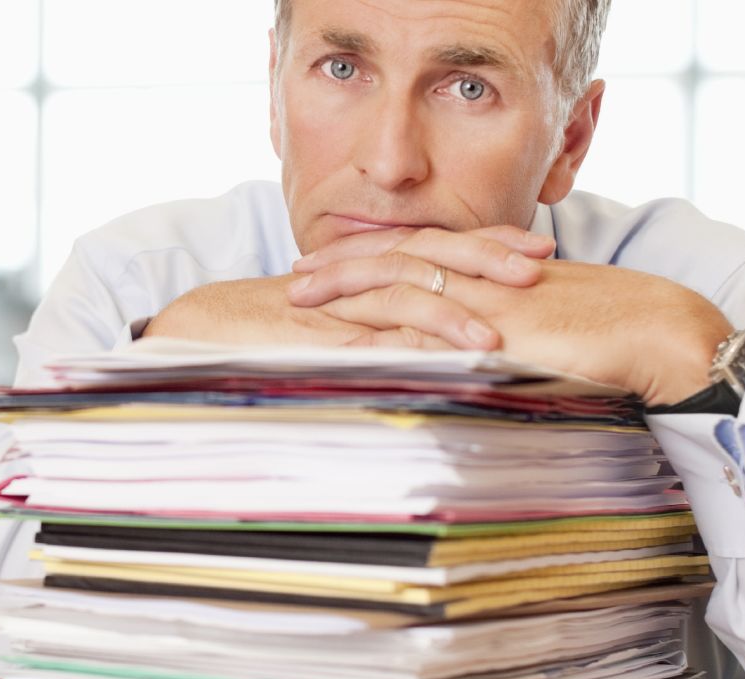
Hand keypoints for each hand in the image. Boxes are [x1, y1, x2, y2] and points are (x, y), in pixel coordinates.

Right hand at [145, 224, 553, 349]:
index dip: (491, 244)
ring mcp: (336, 309)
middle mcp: (359, 280)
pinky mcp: (312, 340)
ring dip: (451, 316)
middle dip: (489, 261)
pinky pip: (358, 343)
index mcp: (371, 270)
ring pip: (400, 297)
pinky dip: (395, 353)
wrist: (204, 327)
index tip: (541, 249)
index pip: (440, 247)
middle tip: (540, 267)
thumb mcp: (343, 320)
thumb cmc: (275, 328)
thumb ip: (390, 324)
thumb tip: (440, 343)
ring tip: (497, 338)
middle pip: (432, 257)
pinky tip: (428, 368)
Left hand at [293, 249, 732, 404]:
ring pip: (402, 285)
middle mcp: (484, 278)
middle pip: (398, 259)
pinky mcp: (499, 333)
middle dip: (341, 266)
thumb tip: (481, 341)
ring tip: (302, 298)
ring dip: (347, 292)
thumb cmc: (614, 328)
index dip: (372, 255)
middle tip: (295, 275)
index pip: (420, 253)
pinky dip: (386, 337)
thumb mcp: (550, 316)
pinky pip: (431, 332)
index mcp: (494, 270)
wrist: (661, 331)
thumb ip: (509, 322)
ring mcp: (488, 302)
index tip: (332, 262)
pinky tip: (349, 346)